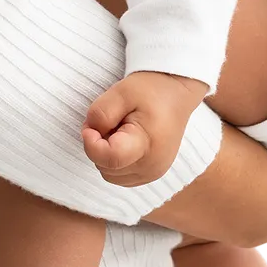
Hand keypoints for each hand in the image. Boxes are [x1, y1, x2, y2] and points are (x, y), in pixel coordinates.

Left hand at [82, 71, 211, 186]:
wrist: (176, 93)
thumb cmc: (151, 90)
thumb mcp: (121, 92)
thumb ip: (100, 114)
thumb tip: (90, 134)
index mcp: (148, 144)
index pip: (110, 158)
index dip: (91, 143)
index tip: (91, 126)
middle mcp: (152, 166)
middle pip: (105, 168)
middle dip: (98, 146)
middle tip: (110, 122)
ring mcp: (153, 173)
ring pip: (110, 174)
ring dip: (105, 154)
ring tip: (119, 130)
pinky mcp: (151, 174)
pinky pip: (120, 175)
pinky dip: (115, 160)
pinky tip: (124, 141)